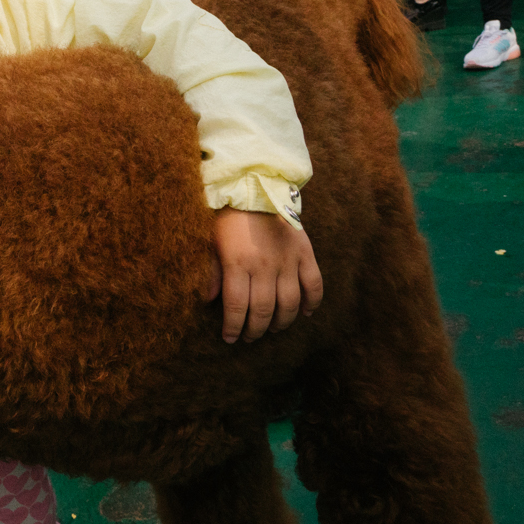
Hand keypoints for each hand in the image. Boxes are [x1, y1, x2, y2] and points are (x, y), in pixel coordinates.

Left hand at [200, 209, 322, 342]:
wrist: (255, 186)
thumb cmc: (227, 216)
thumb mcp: (210, 242)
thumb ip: (210, 272)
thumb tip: (208, 300)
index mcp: (238, 263)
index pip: (237, 308)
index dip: (233, 328)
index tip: (229, 338)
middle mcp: (265, 265)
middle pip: (263, 311)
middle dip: (255, 330)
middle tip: (250, 336)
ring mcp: (288, 260)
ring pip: (290, 304)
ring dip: (282, 321)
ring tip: (273, 328)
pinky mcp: (304, 252)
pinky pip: (314, 283)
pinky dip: (313, 301)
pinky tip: (306, 312)